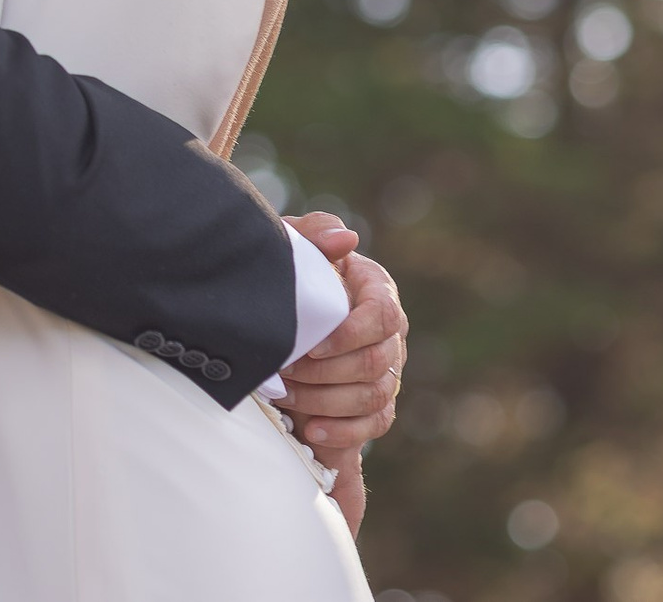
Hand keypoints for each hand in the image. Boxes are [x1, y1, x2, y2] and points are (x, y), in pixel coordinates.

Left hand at [277, 214, 405, 449]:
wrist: (274, 321)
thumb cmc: (288, 277)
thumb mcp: (291, 247)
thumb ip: (315, 232)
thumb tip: (346, 239)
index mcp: (376, 290)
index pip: (383, 315)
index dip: (350, 335)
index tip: (312, 345)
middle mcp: (389, 333)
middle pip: (376, 362)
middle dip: (326, 372)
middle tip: (284, 371)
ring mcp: (387, 371)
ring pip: (373, 395)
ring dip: (326, 400)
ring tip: (286, 395)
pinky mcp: (376, 405)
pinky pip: (374, 424)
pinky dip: (343, 430)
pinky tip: (311, 430)